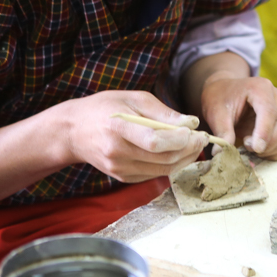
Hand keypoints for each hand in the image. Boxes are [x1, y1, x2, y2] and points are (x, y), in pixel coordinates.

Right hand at [62, 90, 207, 182]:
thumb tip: (190, 123)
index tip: (196, 131)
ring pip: (162, 170)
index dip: (180, 140)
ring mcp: (119, 169)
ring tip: (195, 145)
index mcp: (118, 128)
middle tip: (202, 139)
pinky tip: (178, 153)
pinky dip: (169, 165)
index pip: (155, 142)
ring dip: (184, 159)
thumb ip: (161, 112)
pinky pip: (153, 175)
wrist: (73, 132)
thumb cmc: (104, 108)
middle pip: (163, 159)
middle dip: (189, 150)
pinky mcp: (121, 177)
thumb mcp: (133, 98)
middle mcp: (118, 153)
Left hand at [201, 76, 276, 160]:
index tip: (256, 149)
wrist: (225, 92)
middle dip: (269, 143)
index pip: (269, 111)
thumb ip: (222, 132)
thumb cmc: (221, 98)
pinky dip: (275, 152)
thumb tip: (222, 153)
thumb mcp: (216, 112)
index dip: (265, 132)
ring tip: (250, 147)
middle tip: (247, 146)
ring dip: (271, 149)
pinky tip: (258, 150)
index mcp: (260, 88)